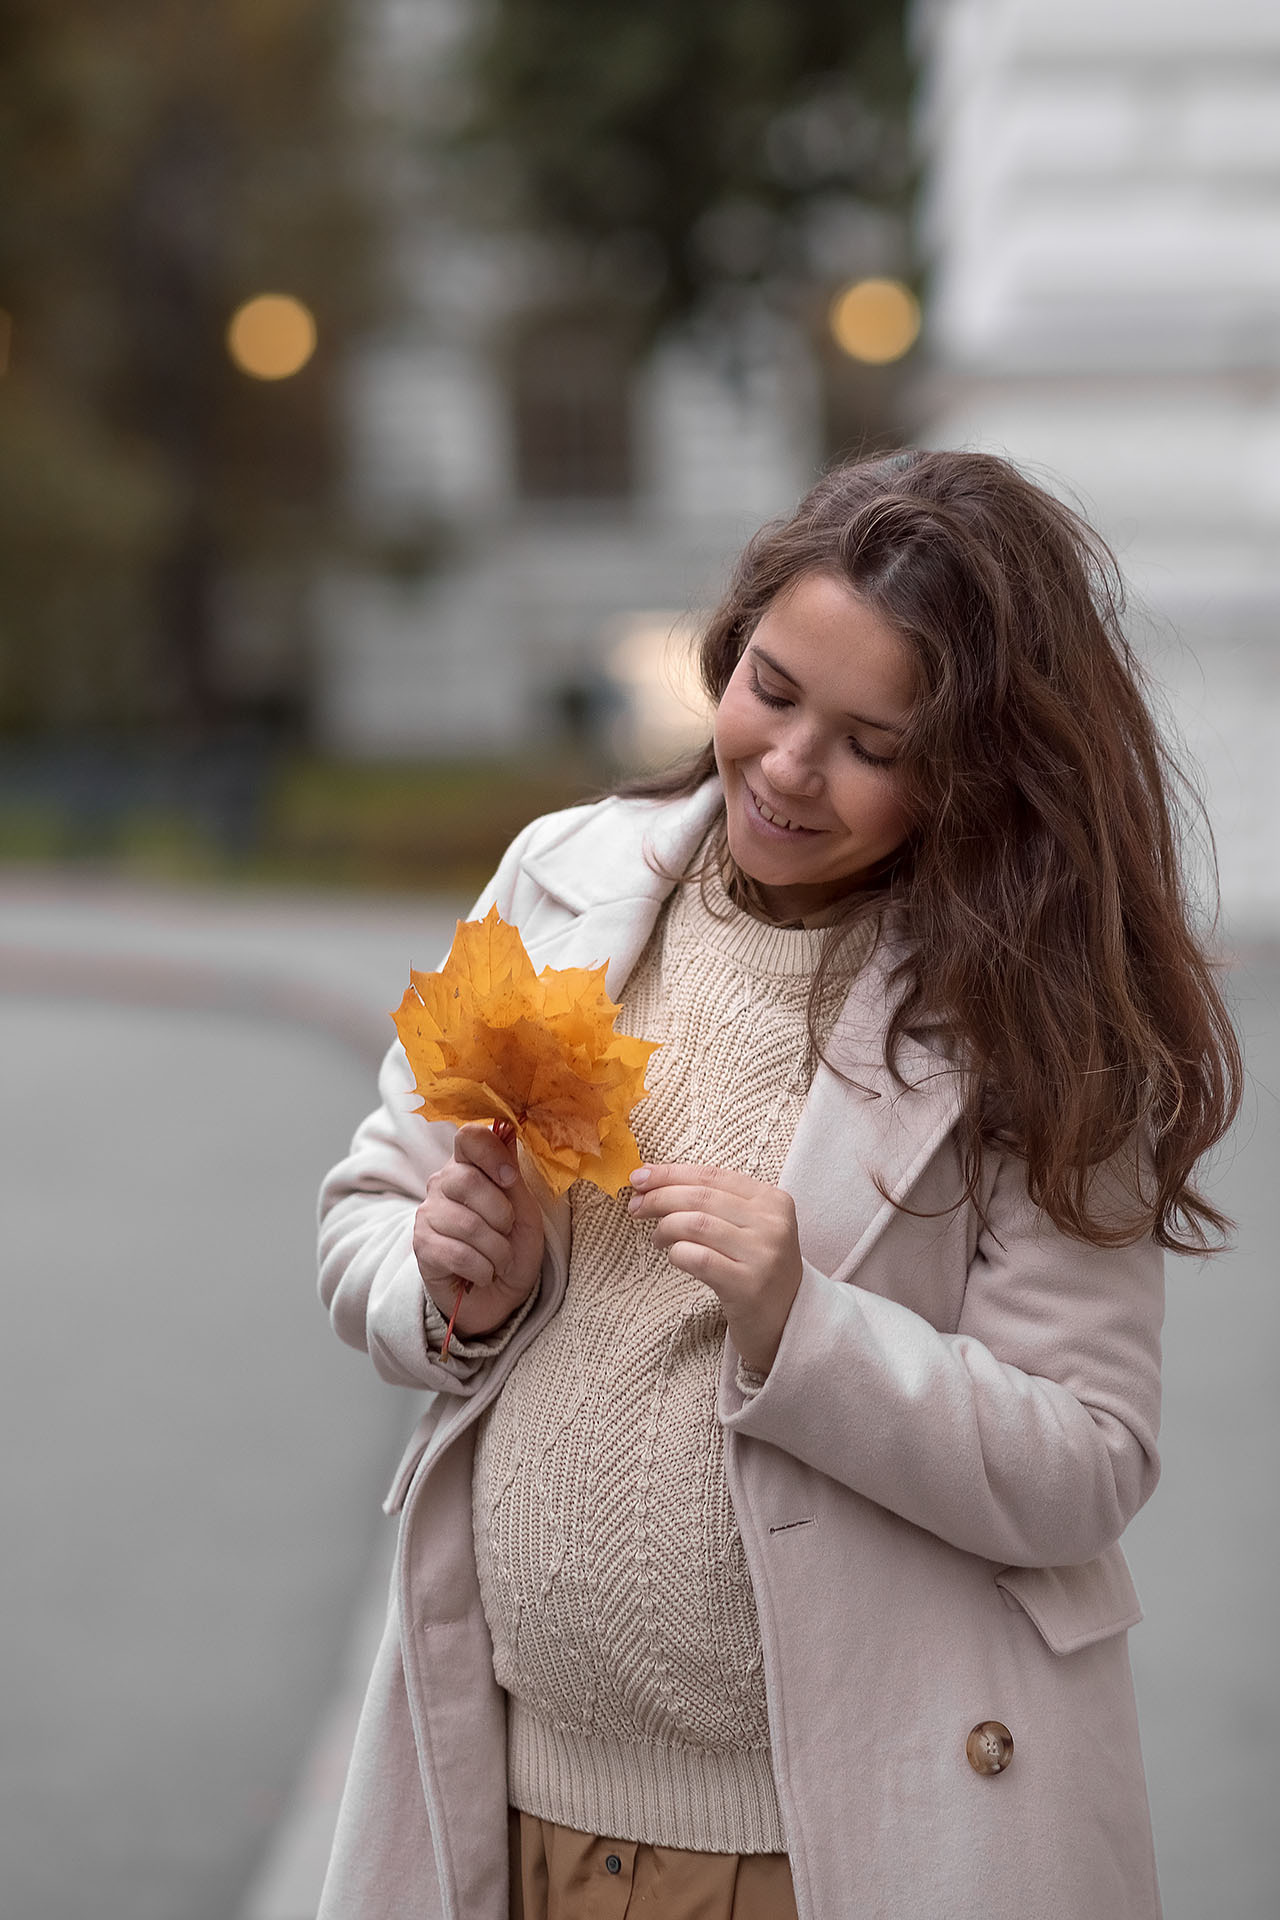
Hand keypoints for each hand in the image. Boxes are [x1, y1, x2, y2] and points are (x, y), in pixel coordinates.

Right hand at [414, 1122, 544, 1341]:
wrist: (498, 1296)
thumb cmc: (513, 1248)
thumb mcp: (525, 1212)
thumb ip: (513, 1176)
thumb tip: (509, 1129)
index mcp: (471, 1166)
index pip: (469, 1137)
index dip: (491, 1153)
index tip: (509, 1178)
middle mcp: (443, 1184)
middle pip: (467, 1181)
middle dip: (501, 1214)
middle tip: (507, 1233)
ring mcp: (428, 1214)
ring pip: (467, 1224)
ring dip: (497, 1250)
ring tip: (499, 1260)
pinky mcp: (422, 1247)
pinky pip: (457, 1254)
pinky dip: (482, 1269)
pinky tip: (482, 1274)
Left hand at [627, 1162, 802, 1374]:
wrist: (787, 1321)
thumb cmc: (756, 1268)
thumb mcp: (750, 1227)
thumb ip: (713, 1202)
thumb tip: (652, 1182)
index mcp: (772, 1200)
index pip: (712, 1175)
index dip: (670, 1173)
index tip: (639, 1178)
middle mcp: (772, 1223)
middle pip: (701, 1197)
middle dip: (659, 1198)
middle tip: (636, 1207)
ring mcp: (762, 1255)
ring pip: (696, 1224)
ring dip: (665, 1227)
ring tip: (658, 1238)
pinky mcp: (747, 1286)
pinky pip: (697, 1258)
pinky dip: (676, 1253)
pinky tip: (674, 1256)